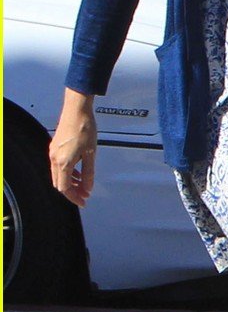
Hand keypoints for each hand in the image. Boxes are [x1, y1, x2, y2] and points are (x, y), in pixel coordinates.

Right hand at [49, 92, 96, 207]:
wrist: (76, 110)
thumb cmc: (85, 128)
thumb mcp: (90, 153)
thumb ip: (89, 173)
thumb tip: (88, 188)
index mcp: (63, 162)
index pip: (65, 188)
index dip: (74, 197)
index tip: (83, 201)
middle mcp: (54, 159)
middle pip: (60, 183)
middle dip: (72, 192)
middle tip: (84, 195)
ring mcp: (53, 153)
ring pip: (58, 175)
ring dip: (70, 182)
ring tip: (84, 185)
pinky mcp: (55, 147)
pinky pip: (58, 166)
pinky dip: (68, 173)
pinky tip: (78, 173)